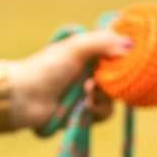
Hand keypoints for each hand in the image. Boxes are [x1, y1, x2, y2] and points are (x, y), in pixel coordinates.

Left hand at [10, 29, 132, 131]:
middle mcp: (90, 72)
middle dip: (112, 81)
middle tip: (97, 80)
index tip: (124, 61)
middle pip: (118, 78)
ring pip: (113, 97)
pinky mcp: (85, 114)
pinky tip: (86, 107)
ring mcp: (88, 94)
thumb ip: (102, 42)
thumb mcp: (75, 48)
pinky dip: (98, 111)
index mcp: (88, 53)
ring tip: (87, 94)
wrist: (26, 97)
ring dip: (103, 97)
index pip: (116, 54)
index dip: (123, 59)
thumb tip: (130, 45)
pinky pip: (105, 114)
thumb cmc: (47, 68)